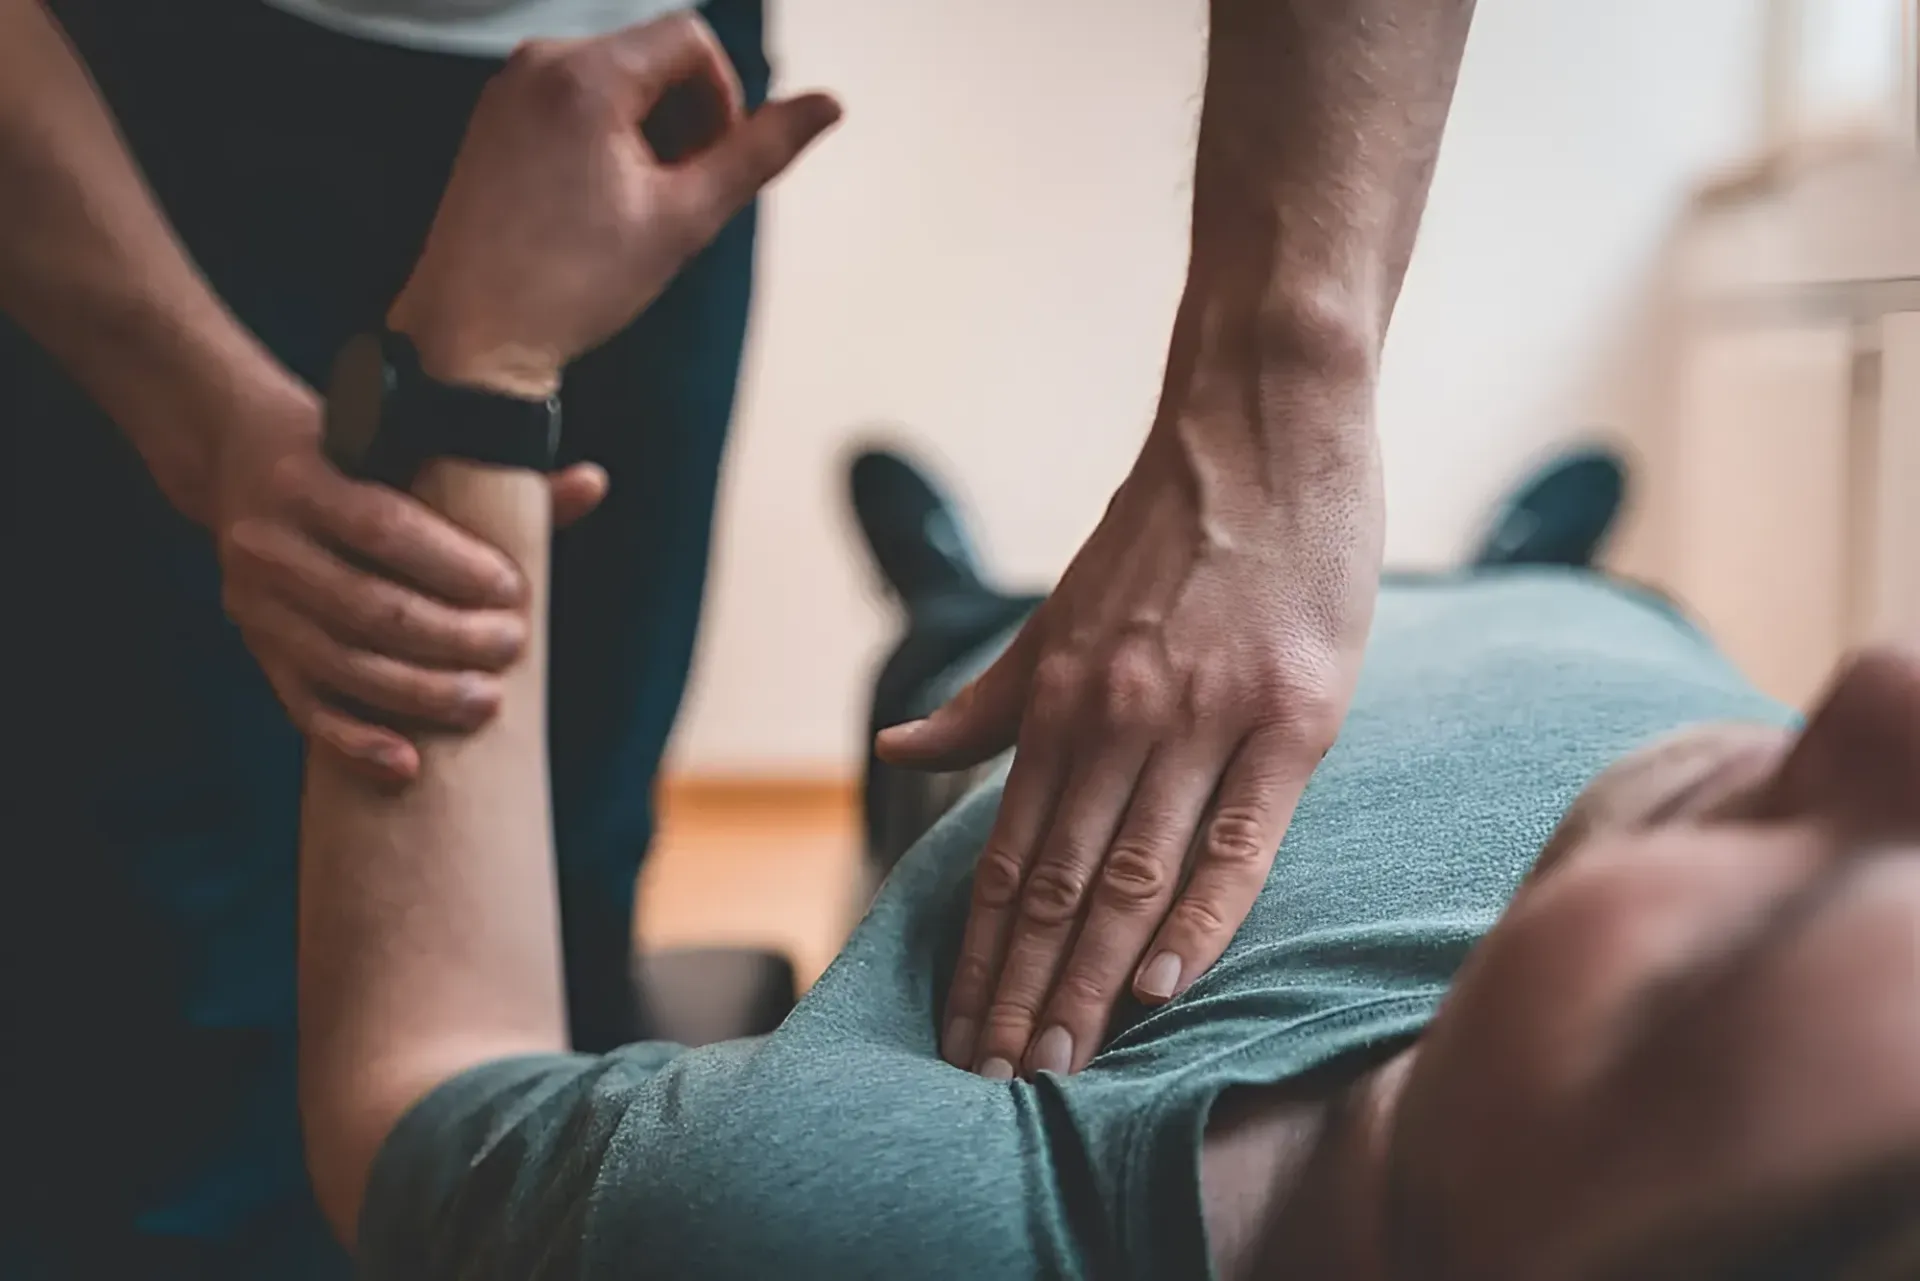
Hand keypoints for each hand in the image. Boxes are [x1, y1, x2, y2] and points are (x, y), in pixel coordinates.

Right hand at [213, 394, 607, 781]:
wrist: (237, 458)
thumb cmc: (356, 455)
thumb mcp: (406, 444)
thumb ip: (498, 470)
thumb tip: (592, 484)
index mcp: (303, 478)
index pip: (384, 530)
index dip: (454, 567)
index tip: (513, 592)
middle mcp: (267, 542)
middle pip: (368, 607)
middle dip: (450, 638)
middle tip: (513, 647)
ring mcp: (255, 602)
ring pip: (340, 664)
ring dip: (418, 693)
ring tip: (487, 703)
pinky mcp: (258, 648)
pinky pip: (304, 706)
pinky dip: (354, 741)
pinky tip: (405, 764)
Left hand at [386, 12, 840, 395]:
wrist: (473, 340)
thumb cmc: (575, 285)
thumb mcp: (684, 218)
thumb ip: (759, 152)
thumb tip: (831, 104)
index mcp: (584, 77)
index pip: (691, 39)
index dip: (722, 100)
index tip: (708, 168)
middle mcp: (537, 62)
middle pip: (653, 56)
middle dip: (683, 118)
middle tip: (672, 198)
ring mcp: (507, 87)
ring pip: (616, 79)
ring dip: (646, 132)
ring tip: (632, 208)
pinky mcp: (493, 116)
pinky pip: (573, 99)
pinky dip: (604, 138)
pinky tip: (593, 207)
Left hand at [880, 376, 1381, 1079]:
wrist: (1264, 421)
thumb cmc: (1164, 526)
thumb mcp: (1057, 608)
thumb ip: (986, 696)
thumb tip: (896, 746)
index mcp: (1058, 694)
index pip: (1007, 860)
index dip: (979, 958)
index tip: (958, 1038)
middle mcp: (1117, 715)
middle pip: (1058, 886)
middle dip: (1021, 994)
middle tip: (993, 1088)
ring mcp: (1206, 715)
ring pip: (1133, 876)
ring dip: (1089, 982)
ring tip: (1057, 1068)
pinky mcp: (1294, 712)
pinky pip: (1240, 838)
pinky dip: (1198, 918)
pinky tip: (1163, 990)